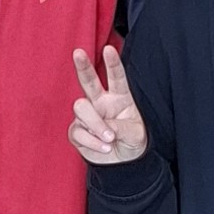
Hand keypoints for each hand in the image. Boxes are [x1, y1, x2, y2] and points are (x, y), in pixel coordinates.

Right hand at [69, 45, 148, 163]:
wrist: (122, 164)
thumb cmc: (132, 142)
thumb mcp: (136, 135)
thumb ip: (122, 128)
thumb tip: (105, 127)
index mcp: (120, 98)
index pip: (116, 78)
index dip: (112, 63)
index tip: (109, 49)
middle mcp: (101, 103)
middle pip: (89, 81)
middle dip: (83, 66)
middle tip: (78, 53)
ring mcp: (88, 116)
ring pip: (81, 108)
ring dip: (96, 124)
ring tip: (110, 139)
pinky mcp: (77, 131)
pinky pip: (77, 131)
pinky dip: (92, 142)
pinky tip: (104, 148)